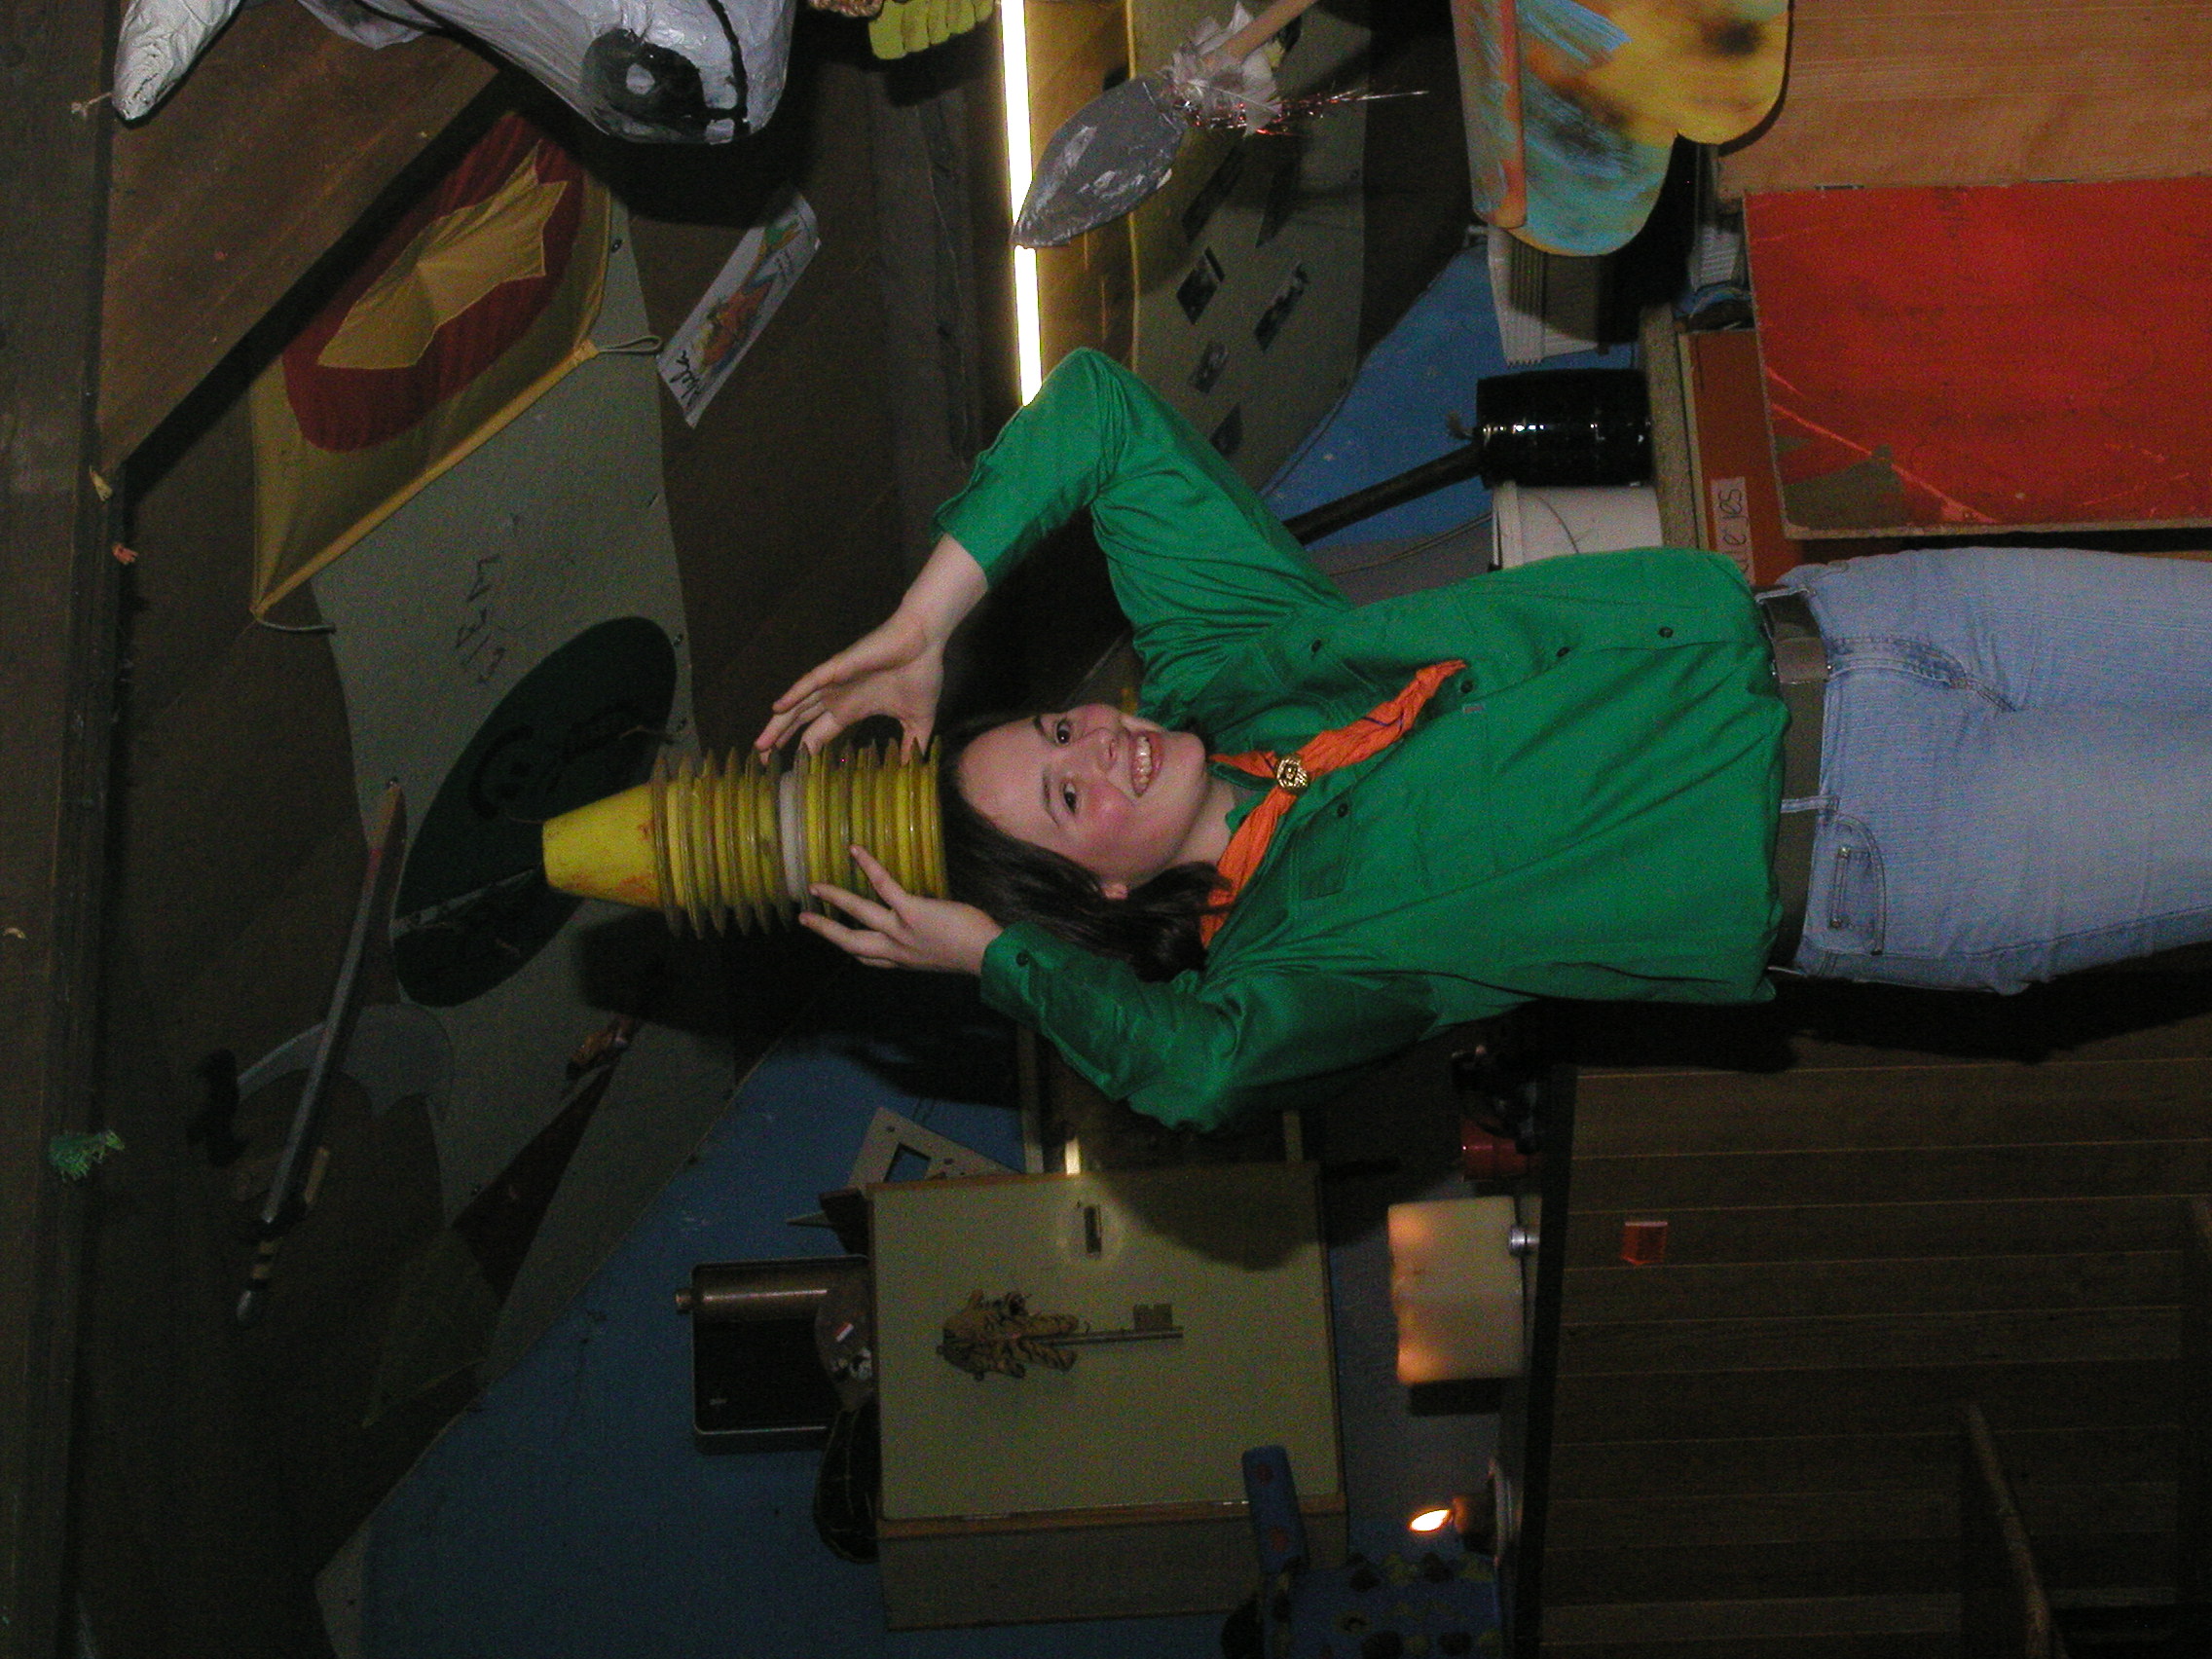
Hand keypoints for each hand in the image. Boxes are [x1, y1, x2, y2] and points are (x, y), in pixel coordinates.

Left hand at [754, 534, 986, 755]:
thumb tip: (913, 768)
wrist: (924, 643)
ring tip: (760, 745)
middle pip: (799, 723)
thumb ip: (912, 744)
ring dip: (778, 724)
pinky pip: (810, 682)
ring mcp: (834, 683)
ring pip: (797, 706)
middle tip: (762, 761)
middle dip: (780, 741)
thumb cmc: (919, 674)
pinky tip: (778, 707)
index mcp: (850, 710)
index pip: (818, 735)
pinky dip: (793, 694)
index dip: (803, 752)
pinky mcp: (837, 668)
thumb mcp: (917, 721)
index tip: (793, 771)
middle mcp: (836, 698)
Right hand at [800, 846, 1002, 975]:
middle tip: (803, 918)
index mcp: (904, 960)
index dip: (851, 949)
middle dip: (824, 930)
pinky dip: (869, 866)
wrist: (989, 956)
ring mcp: (900, 931)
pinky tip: (855, 850)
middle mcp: (896, 949)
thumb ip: (927, 946)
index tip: (838, 942)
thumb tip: (930, 931)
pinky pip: (884, 886)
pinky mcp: (911, 912)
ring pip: (858, 913)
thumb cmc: (976, 953)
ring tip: (815, 886)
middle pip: (850, 943)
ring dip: (834, 898)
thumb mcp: (943, 957)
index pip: (869, 959)